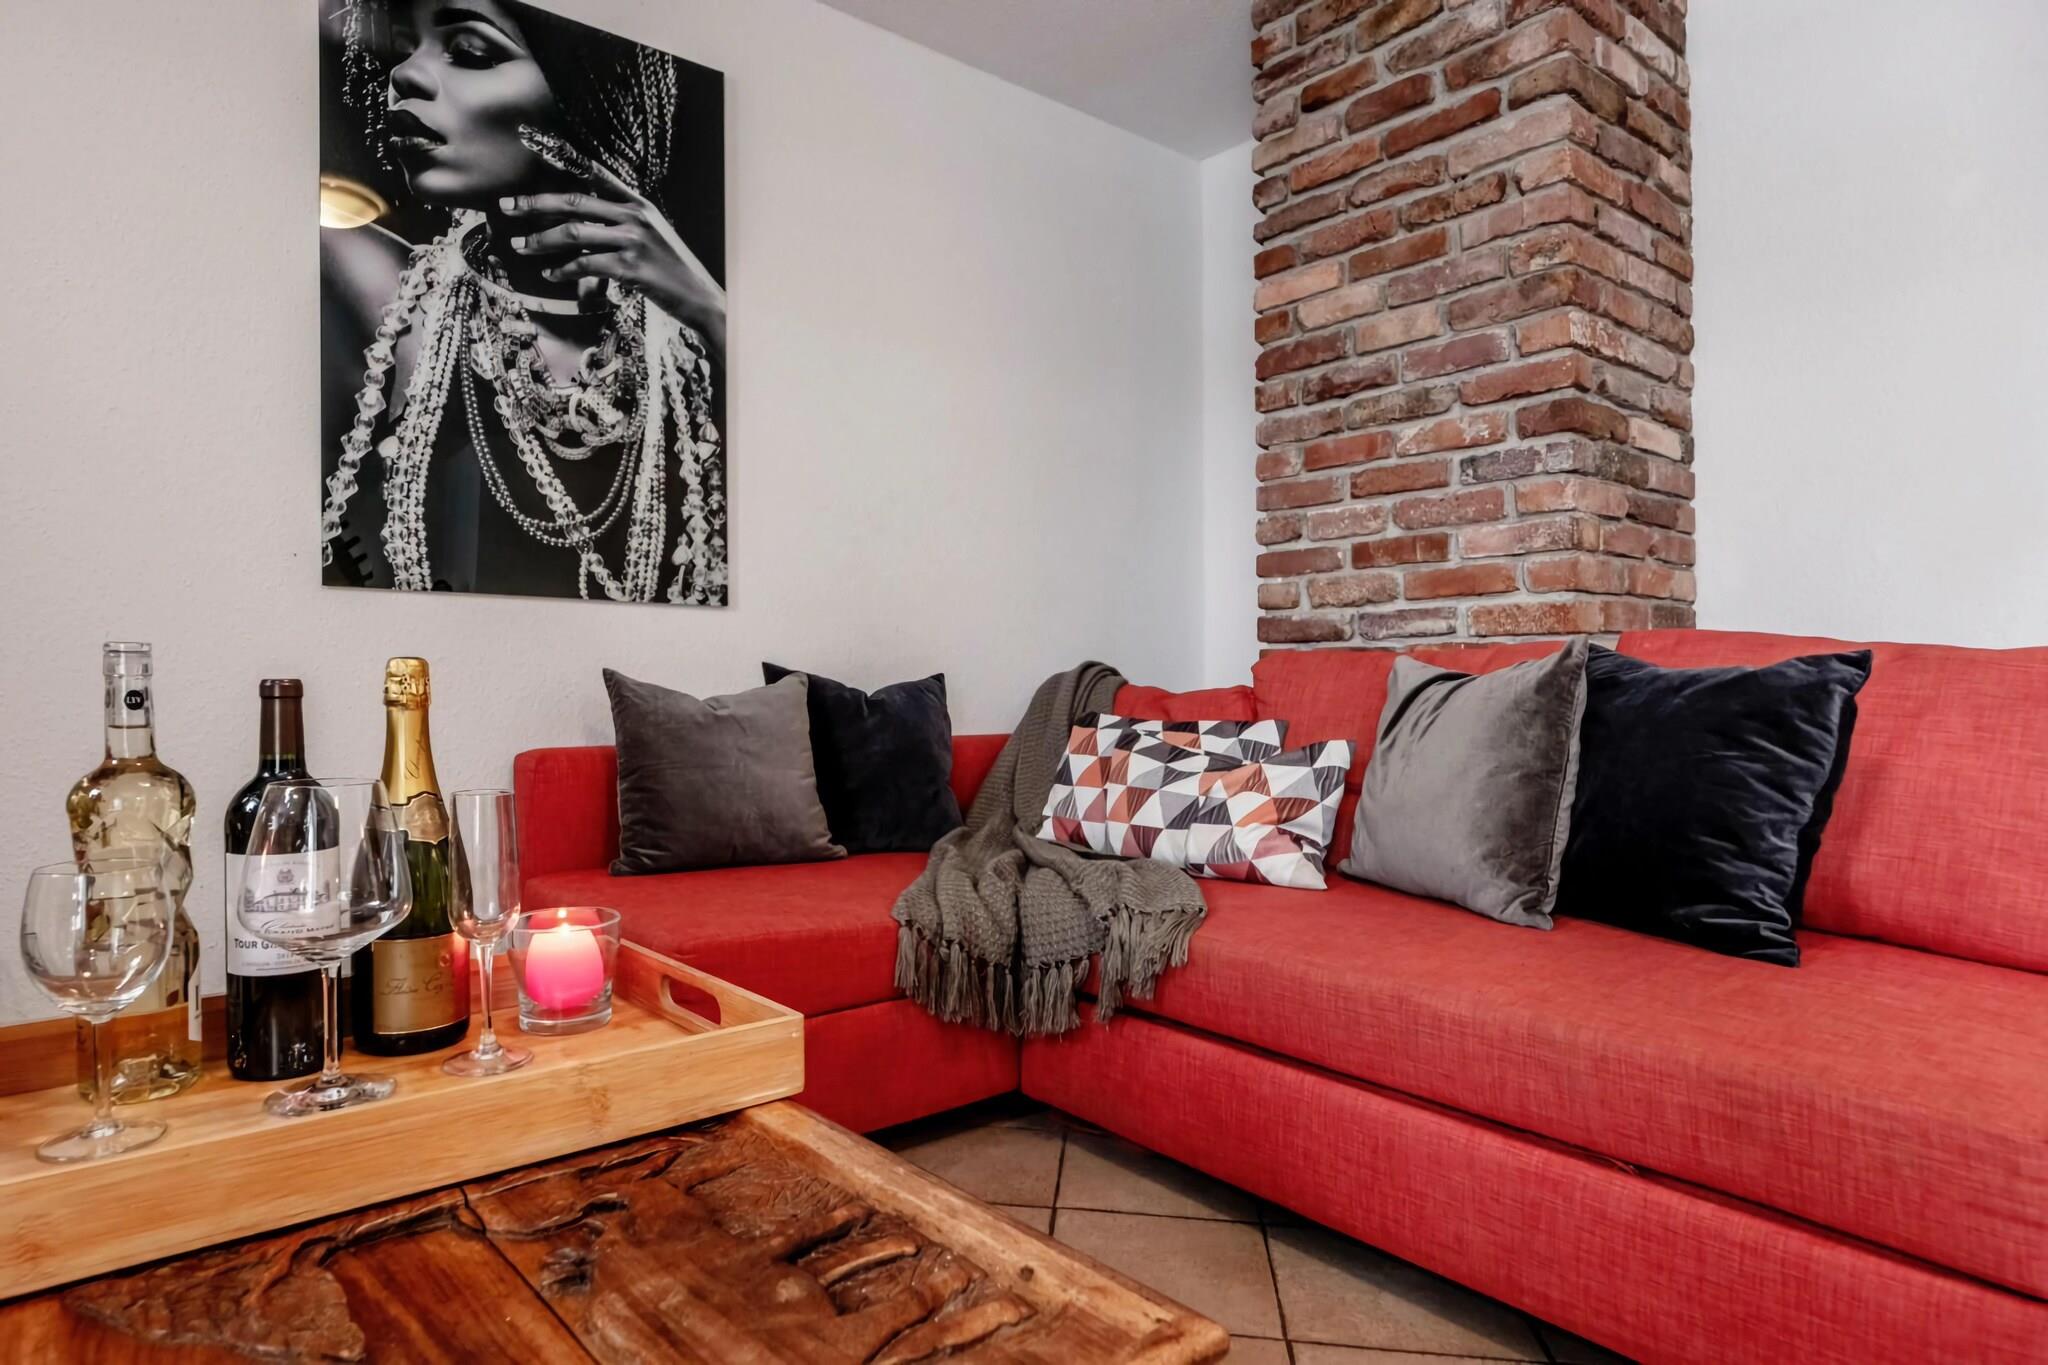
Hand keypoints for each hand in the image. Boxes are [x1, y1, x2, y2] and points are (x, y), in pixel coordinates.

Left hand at [499, 155, 725, 356]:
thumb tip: (581, 222)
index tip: (536, 148)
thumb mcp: (652, 235)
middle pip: (574, 201)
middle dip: (535, 203)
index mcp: (638, 204)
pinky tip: (551, 273)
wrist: (700, 297)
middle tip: (507, 206)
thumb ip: (621, 222)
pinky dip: (564, 270)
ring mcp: (634, 241)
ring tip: (521, 245)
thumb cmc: (672, 269)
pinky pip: (586, 265)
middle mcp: (635, 216)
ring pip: (574, 233)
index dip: (565, 159)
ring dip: (541, 240)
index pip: (596, 174)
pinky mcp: (631, 268)